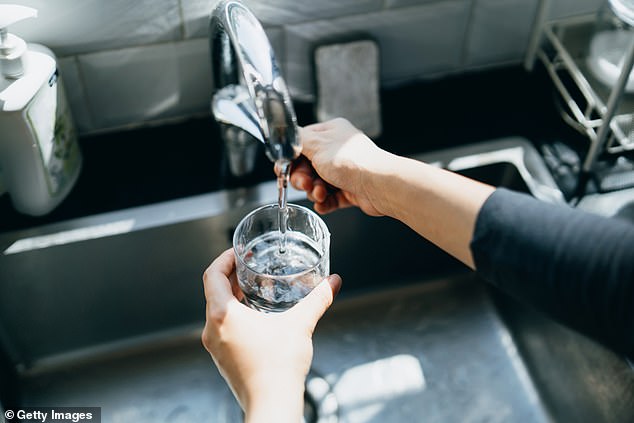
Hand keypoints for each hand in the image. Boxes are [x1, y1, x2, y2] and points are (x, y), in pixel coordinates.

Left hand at [201, 248, 341, 422]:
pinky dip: (234, 316)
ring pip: (216, 311)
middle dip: (231, 276)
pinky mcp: (222, 359)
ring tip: (252, 289)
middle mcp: (212, 330)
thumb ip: (318, 299)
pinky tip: (255, 317)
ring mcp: (215, 346)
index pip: (212, 275)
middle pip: (213, 292)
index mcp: (223, 315)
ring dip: (231, 297)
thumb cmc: (278, 368)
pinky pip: (222, 328)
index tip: (238, 253)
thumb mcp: (300, 325)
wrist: (272, 405)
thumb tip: (332, 283)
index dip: (224, 259)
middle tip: (249, 267)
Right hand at [290, 118, 388, 215]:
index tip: (283, 170)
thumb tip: (286, 138)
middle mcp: (337, 150)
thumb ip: (297, 140)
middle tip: (305, 184)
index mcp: (330, 133)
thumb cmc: (352, 161)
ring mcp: (344, 171)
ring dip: (314, 191)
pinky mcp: (349, 190)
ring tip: (321, 194)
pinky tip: (323, 204)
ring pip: (317, 184)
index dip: (290, 159)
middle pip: (306, 167)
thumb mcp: (316, 144)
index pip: (301, 144)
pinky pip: (329, 198)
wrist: (379, 185)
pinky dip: (324, 202)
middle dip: (302, 179)